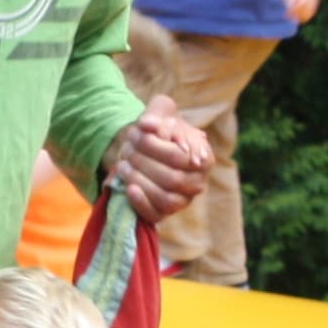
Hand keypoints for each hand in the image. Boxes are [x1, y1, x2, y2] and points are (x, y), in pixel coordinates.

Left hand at [105, 94, 210, 218]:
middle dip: (144, 161)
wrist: (144, 148)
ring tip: (123, 164)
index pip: (181, 157)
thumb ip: (157, 113)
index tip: (138, 131)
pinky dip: (140, 203)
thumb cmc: (158, 129)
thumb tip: (148, 125)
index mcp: (204, 158)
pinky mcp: (164, 213)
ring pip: (164, 197)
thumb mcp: (160, 112)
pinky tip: (128, 188)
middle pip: (172, 178)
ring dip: (140, 180)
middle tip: (127, 147)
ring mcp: (182, 201)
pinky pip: (155, 215)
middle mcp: (198, 183)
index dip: (156, 146)